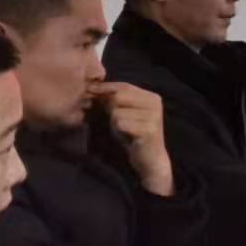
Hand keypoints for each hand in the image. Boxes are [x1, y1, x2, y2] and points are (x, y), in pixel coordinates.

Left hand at [88, 82, 173, 196]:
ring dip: (114, 122)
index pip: (124, 86)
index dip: (106, 87)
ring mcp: (153, 116)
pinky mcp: (148, 129)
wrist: (150, 159)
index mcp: (151, 97)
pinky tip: (126, 137)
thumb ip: (115, 101)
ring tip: (123, 130)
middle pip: (119, 96)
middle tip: (113, 120)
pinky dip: (118, 130)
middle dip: (110, 108)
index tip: (91, 89)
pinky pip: (121, 124)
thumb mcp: (124, 114)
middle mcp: (154, 103)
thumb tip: (94, 88)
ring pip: (117, 111)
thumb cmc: (134, 135)